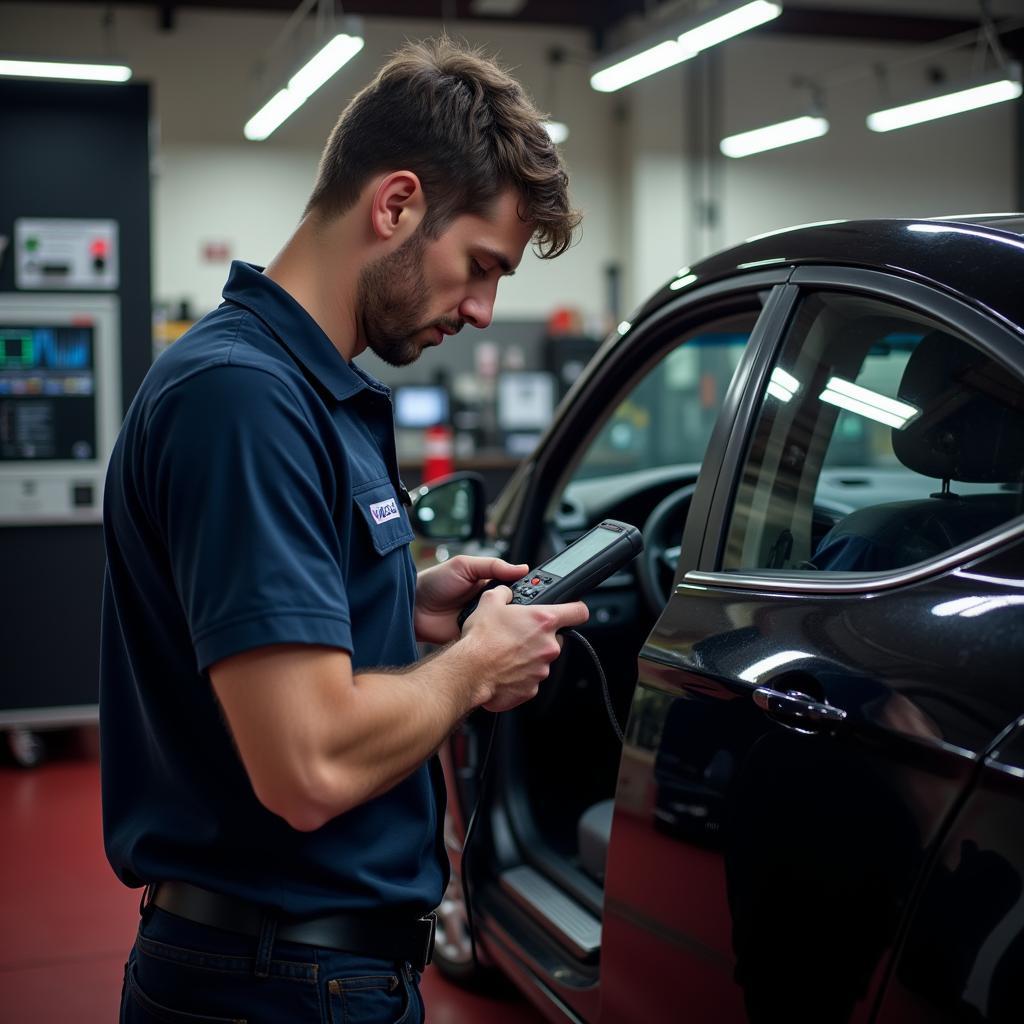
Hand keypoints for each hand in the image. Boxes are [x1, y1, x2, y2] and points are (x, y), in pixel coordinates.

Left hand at [414, 555, 527, 644]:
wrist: (412, 607)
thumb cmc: (434, 582)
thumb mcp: (465, 565)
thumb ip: (493, 566)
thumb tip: (521, 568)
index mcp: (489, 587)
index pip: (516, 591)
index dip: (528, 595)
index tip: (542, 598)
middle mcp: (487, 606)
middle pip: (513, 612)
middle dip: (521, 615)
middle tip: (528, 615)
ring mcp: (481, 623)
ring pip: (503, 629)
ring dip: (508, 630)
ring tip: (518, 630)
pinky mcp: (473, 639)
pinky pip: (488, 641)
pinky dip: (494, 642)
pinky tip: (501, 642)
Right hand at [459, 587, 589, 711]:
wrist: (469, 671)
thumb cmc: (480, 639)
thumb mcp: (489, 601)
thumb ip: (504, 593)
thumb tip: (506, 592)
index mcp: (544, 621)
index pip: (579, 611)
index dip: (576, 608)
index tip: (572, 610)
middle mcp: (548, 646)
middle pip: (556, 637)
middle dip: (541, 635)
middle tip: (520, 634)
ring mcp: (542, 669)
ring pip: (541, 659)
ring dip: (529, 655)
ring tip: (506, 652)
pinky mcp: (532, 688)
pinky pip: (530, 678)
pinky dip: (519, 674)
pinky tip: (503, 667)